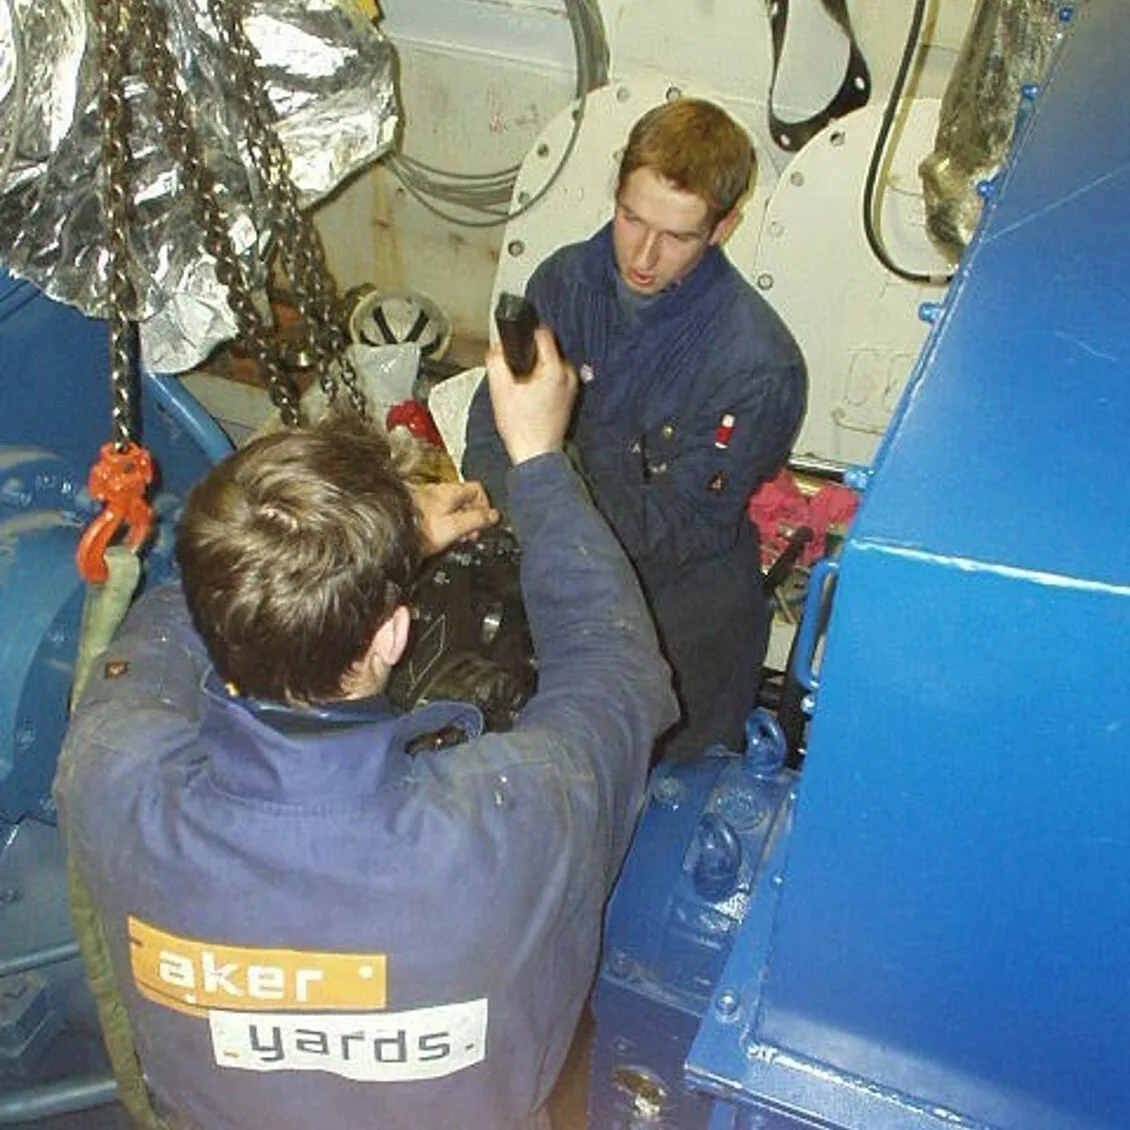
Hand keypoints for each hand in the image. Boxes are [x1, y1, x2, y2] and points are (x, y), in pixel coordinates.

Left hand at [408, 480, 498, 555]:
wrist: (388, 529)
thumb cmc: (417, 527)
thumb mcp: (454, 527)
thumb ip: (476, 520)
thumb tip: (493, 516)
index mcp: (451, 492)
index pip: (478, 490)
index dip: (485, 506)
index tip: (484, 522)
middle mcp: (438, 492)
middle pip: (463, 500)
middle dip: (470, 518)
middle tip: (469, 535)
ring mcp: (425, 500)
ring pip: (449, 509)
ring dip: (455, 524)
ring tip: (453, 539)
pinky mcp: (414, 511)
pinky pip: (435, 516)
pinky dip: (440, 526)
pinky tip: (436, 538)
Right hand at [486, 326, 577, 465]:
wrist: (535, 454)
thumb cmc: (522, 428)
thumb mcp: (499, 389)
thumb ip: (496, 360)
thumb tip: (498, 347)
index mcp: (555, 369)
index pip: (542, 332)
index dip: (524, 334)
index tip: (514, 343)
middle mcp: (569, 375)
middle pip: (547, 348)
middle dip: (528, 356)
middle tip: (515, 374)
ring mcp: (571, 387)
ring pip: (550, 363)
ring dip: (535, 369)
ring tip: (522, 388)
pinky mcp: (569, 397)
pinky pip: (554, 378)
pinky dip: (541, 382)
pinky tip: (530, 397)